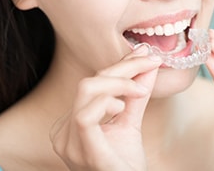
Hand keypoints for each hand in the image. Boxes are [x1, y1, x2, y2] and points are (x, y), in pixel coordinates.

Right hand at [50, 45, 161, 170]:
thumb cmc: (125, 164)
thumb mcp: (131, 122)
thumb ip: (136, 94)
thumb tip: (148, 64)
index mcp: (72, 121)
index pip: (93, 83)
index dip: (119, 65)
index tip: (144, 53)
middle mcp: (64, 130)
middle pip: (89, 82)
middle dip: (121, 68)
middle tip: (149, 62)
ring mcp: (68, 142)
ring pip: (86, 91)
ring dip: (118, 83)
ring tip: (139, 90)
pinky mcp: (81, 151)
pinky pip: (86, 116)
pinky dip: (107, 103)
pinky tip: (121, 107)